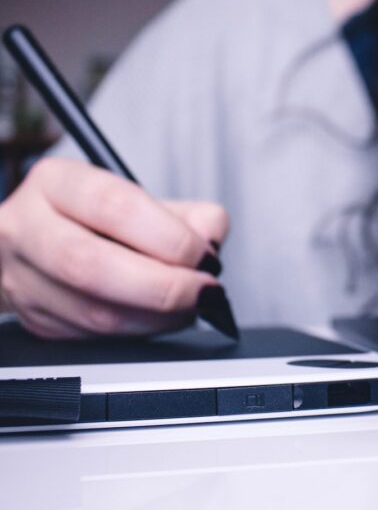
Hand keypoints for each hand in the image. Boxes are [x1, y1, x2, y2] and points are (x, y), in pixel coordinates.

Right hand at [0, 157, 228, 338]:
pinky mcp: (36, 320)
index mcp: (57, 183)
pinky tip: (160, 319)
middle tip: (203, 291)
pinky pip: (93, 337)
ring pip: (93, 313)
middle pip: (92, 265)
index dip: (169, 237)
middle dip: (163, 286)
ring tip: (190, 307)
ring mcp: (23, 279)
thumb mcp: (143, 199)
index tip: (204, 256)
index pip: (114, 206)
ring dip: (157, 318)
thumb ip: (189, 214)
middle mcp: (28, 228)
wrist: (42, 244)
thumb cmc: (100, 219)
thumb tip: (210, 240)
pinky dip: (140, 333)